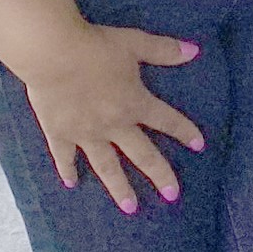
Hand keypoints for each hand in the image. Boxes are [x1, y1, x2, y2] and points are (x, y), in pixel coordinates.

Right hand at [19, 21, 204, 214]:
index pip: (167, 121)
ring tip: (130, 208)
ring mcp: (86, 133)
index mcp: (135, 104)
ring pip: (107, 166)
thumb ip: (164, 50)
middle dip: (159, 175)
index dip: (185, 132)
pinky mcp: (59, 133)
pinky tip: (71, 184)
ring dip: (119, 188)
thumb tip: (195, 50)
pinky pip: (65, 157)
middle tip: (172, 196)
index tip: (200, 146)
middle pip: (142, 155)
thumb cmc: (96, 47)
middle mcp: (114, 125)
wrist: (53, 54)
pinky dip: (68, 170)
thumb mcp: (135, 43)